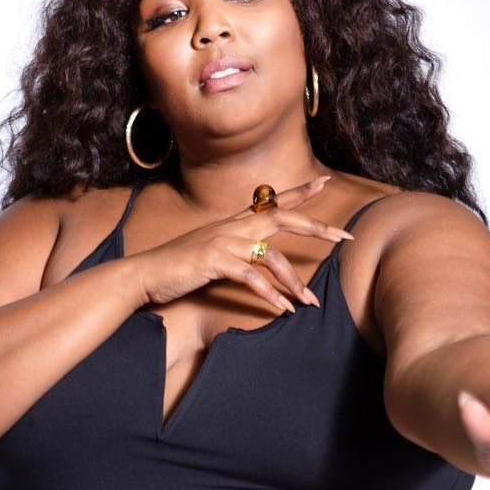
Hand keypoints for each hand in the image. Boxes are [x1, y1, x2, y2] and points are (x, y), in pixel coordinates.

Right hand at [128, 175, 354, 312]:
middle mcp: (232, 226)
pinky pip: (252, 278)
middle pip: (282, 218)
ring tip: (308, 302)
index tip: (325, 181)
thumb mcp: (211, 252)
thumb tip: (259, 258)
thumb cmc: (178, 267)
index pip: (272, 202)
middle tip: (344, 237)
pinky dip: (271, 294)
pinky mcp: (215, 261)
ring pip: (272, 257)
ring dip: (294, 281)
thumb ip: (236, 250)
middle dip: (316, 226)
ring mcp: (223, 242)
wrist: (145, 274)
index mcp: (233, 223)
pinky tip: (283, 309)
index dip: (300, 192)